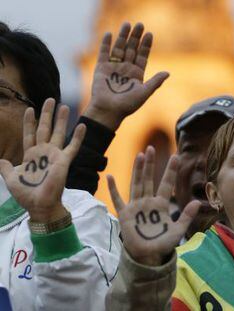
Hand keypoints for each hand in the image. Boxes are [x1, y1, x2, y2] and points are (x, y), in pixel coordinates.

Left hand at [0, 99, 85, 222]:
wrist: (39, 205)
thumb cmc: (26, 195)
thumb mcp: (11, 179)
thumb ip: (5, 168)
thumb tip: (0, 160)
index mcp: (31, 156)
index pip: (30, 134)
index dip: (29, 122)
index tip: (30, 109)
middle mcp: (43, 152)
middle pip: (45, 128)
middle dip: (47, 114)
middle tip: (50, 100)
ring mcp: (54, 156)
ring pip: (59, 133)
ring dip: (61, 120)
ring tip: (65, 106)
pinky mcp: (64, 161)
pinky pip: (73, 147)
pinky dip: (78, 137)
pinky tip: (82, 126)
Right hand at [85, 22, 169, 129]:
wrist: (109, 111)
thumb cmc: (128, 105)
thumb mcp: (144, 93)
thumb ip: (155, 82)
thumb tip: (168, 72)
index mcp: (136, 75)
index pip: (142, 56)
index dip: (146, 45)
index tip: (149, 33)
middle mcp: (125, 69)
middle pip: (131, 49)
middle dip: (135, 37)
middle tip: (140, 24)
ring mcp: (113, 68)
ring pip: (119, 48)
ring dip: (123, 36)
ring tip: (127, 24)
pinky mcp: (101, 69)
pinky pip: (104, 53)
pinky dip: (106, 44)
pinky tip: (109, 34)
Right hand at [107, 146, 199, 265]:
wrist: (148, 257)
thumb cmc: (163, 244)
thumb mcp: (178, 231)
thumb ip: (186, 216)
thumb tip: (197, 202)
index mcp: (161, 205)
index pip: (167, 184)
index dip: (170, 170)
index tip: (176, 156)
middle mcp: (148, 202)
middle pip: (149, 179)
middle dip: (150, 164)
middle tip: (151, 148)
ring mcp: (136, 207)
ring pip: (136, 184)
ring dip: (137, 170)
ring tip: (139, 155)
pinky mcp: (124, 215)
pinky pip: (117, 200)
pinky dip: (113, 189)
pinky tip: (110, 177)